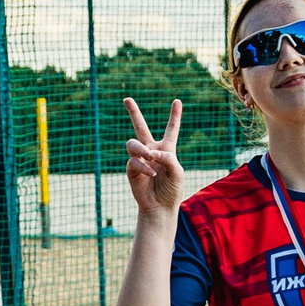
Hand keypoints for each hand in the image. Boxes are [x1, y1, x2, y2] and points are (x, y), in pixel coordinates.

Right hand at [124, 97, 185, 218]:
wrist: (160, 207)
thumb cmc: (172, 189)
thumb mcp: (177, 171)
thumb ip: (167, 157)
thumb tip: (149, 152)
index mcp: (167, 149)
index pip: (171, 129)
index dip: (174, 116)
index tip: (177, 101)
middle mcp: (152, 150)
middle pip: (140, 127)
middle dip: (133, 112)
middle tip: (126, 99)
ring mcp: (140, 159)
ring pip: (133, 143)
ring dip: (141, 149)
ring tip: (148, 157)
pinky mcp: (131, 169)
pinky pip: (133, 161)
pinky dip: (142, 166)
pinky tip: (150, 174)